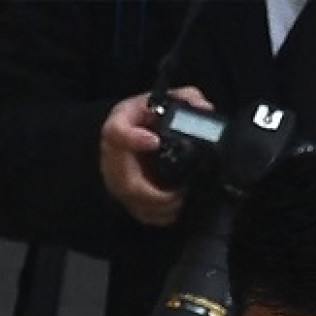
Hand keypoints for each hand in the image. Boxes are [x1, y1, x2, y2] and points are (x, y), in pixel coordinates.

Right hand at [101, 86, 212, 227]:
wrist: (133, 134)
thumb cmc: (147, 118)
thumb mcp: (165, 100)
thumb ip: (186, 99)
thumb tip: (203, 110)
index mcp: (119, 126)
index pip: (116, 133)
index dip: (133, 139)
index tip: (153, 141)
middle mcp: (112, 156)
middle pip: (126, 183)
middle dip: (156, 193)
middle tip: (181, 192)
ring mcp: (115, 180)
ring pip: (133, 203)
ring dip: (161, 207)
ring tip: (184, 200)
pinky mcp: (124, 197)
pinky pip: (140, 212)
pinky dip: (160, 215)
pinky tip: (177, 209)